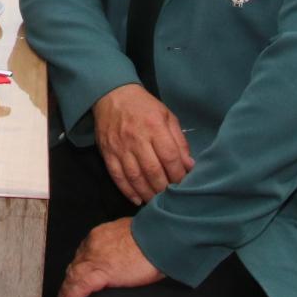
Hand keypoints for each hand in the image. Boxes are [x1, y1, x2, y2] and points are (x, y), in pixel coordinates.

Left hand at [52, 218, 162, 296]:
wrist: (158, 238)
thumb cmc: (153, 236)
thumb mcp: (133, 234)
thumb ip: (124, 243)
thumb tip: (127, 250)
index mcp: (101, 234)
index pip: (85, 251)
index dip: (81, 263)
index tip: (77, 271)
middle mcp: (93, 243)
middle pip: (77, 263)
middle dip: (71, 276)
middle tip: (66, 290)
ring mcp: (94, 257)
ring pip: (74, 274)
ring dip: (67, 289)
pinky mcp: (99, 272)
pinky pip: (79, 286)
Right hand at [92, 83, 194, 204]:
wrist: (112, 95)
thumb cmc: (144, 106)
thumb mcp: (167, 116)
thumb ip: (179, 141)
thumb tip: (189, 166)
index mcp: (154, 127)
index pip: (170, 157)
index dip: (179, 174)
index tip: (184, 183)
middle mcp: (137, 138)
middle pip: (153, 170)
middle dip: (164, 188)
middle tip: (171, 197)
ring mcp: (120, 147)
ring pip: (135, 177)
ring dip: (147, 193)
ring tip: (156, 201)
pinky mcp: (107, 153)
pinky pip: (117, 176)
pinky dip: (127, 191)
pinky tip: (138, 199)